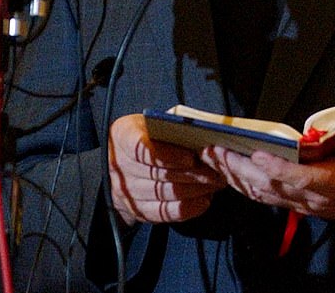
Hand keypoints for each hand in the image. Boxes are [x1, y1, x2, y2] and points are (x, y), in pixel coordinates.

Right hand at [109, 113, 226, 226]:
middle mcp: (119, 165)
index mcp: (122, 135)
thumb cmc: (143, 134)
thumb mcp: (148, 122)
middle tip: (216, 170)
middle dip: (192, 173)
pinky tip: (204, 200)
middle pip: (158, 173)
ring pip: (164, 193)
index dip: (168, 154)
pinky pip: (163, 213)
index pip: (142, 148)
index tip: (191, 157)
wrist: (119, 162)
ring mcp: (126, 191)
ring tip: (216, 182)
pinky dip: (186, 208)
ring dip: (194, 189)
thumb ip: (167, 125)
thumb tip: (199, 131)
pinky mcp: (137, 210)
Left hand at [200, 121, 334, 229]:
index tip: (257, 153)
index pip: (301, 178)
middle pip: (270, 187)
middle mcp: (316, 195)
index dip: (277, 168)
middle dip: (239, 170)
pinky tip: (228, 172)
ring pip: (262, 194)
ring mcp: (305, 202)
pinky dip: (244, 185)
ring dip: (235, 177)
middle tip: (214, 150)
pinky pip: (266, 197)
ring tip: (212, 157)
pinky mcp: (301, 203)